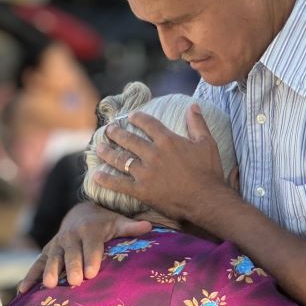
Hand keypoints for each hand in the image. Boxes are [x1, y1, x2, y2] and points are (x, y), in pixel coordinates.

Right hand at [17, 201, 151, 289]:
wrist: (80, 213)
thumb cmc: (104, 223)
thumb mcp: (117, 222)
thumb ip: (131, 227)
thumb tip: (149, 226)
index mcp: (89, 229)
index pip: (91, 245)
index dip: (91, 258)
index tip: (93, 273)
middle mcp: (70, 236)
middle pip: (71, 254)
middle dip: (72, 267)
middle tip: (75, 282)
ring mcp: (57, 244)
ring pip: (52, 258)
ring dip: (50, 271)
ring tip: (49, 286)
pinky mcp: (47, 252)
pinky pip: (37, 263)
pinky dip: (29, 276)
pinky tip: (23, 291)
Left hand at [93, 104, 228, 222]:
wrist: (206, 199)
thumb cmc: (209, 172)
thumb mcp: (207, 143)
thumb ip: (198, 123)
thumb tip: (193, 105)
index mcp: (167, 140)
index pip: (148, 123)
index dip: (137, 117)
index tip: (131, 116)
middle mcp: (153, 154)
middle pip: (129, 139)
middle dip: (116, 133)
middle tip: (109, 129)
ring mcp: (145, 172)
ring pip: (120, 159)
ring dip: (107, 152)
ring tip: (99, 147)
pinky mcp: (141, 190)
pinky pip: (119, 183)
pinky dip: (106, 179)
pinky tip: (96, 175)